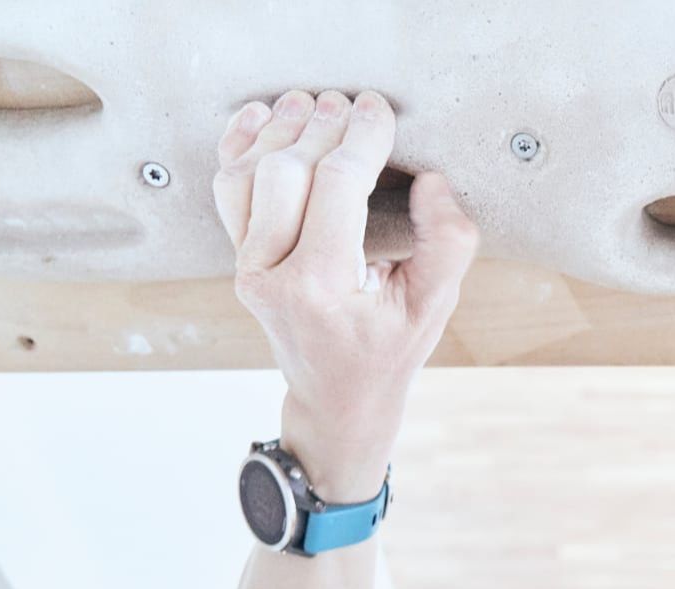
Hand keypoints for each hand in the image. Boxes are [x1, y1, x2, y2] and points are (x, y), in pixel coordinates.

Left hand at [213, 89, 478, 499]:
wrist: (337, 400)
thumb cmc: (388, 353)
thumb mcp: (434, 306)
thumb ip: (447, 243)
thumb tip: (430, 180)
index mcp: (322, 287)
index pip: (336, 187)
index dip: (360, 138)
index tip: (380, 109)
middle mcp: (272, 276)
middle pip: (287, 172)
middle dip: (322, 127)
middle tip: (351, 102)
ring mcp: (248, 269)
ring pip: (248, 176)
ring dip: (279, 131)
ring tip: (311, 102)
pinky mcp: (239, 260)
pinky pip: (227, 191)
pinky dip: (238, 147)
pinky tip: (259, 116)